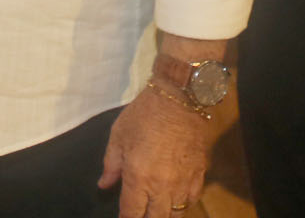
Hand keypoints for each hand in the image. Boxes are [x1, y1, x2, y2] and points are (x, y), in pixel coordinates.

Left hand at [99, 85, 209, 215]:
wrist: (179, 98)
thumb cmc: (144, 115)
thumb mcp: (118, 136)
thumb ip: (111, 165)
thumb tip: (104, 185)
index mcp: (139, 178)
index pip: (132, 214)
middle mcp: (162, 187)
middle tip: (140, 212)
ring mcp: (183, 182)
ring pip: (176, 214)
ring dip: (165, 214)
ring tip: (157, 208)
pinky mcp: (199, 174)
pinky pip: (192, 200)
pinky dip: (183, 203)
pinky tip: (176, 198)